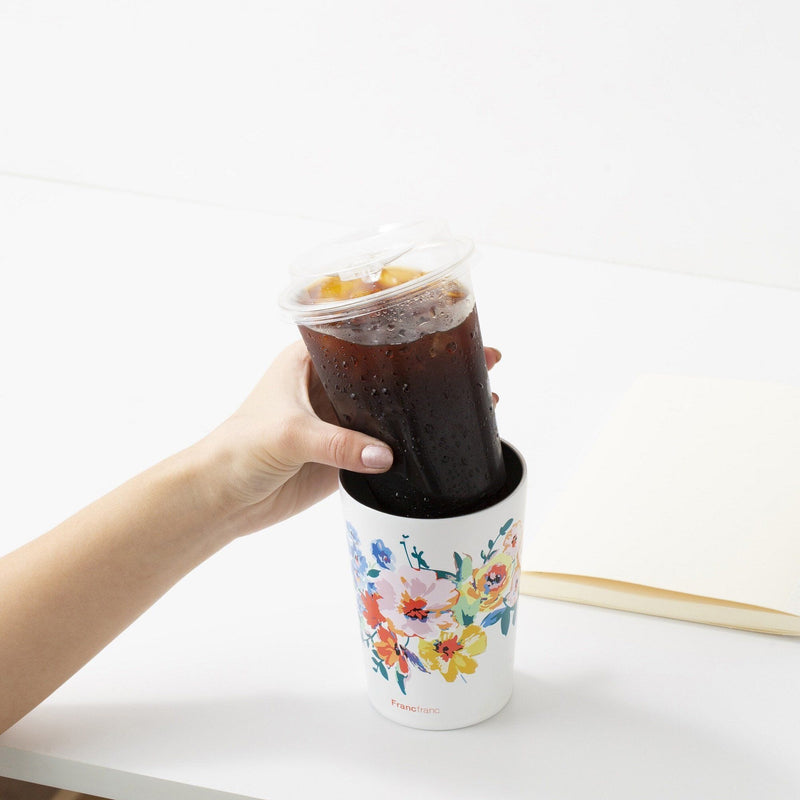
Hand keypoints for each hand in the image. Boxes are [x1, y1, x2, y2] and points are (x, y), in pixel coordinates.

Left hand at [200, 340, 501, 535]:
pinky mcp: (347, 454)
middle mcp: (332, 386)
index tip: (450, 328)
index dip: (409, 331)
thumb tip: (386, 456)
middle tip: (485, 361)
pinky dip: (416, 441)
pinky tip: (446, 436)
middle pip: (392, 370)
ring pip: (396, 407)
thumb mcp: (287, 434)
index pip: (369, 336)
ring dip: (431, 404)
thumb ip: (336, 442)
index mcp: (312, 361)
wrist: (222, 498)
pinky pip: (389, 444)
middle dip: (433, 366)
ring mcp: (342, 420)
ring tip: (482, 397)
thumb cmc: (238, 448)